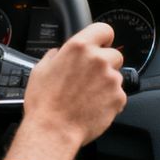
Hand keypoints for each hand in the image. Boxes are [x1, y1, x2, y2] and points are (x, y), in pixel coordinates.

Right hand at [1, 21, 125, 159]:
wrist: (53, 130)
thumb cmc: (44, 102)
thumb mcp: (40, 70)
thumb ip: (55, 56)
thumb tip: (60, 54)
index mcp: (78, 48)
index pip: (103, 29)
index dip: (102, 37)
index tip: (100, 43)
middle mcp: (98, 60)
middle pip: (114, 54)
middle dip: (104, 63)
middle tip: (88, 76)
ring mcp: (111, 79)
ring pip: (115, 76)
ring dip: (105, 82)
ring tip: (86, 95)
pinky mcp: (119, 98)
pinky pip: (118, 94)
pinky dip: (108, 99)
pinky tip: (91, 105)